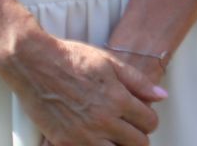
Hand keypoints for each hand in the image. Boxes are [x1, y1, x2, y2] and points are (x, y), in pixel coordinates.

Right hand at [2, 33, 164, 145]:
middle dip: (139, 136)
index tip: (144, 117)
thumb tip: (162, 96)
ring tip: (115, 136)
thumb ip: (139, 82)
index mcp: (118, 99)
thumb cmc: (73, 59)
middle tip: (131, 128)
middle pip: (137, 144)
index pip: (149, 123)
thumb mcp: (111, 62)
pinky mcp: (63, 143)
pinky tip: (96, 139)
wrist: (35, 64)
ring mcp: (82, 135)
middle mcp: (102, 121)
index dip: (150, 121)